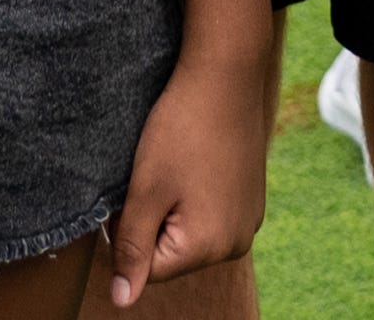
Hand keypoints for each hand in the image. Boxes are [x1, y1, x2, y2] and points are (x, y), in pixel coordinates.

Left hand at [102, 48, 268, 304]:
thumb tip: (122, 300)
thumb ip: (131, 248)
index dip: (131, 230)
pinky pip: (210, 214)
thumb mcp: (145, 190)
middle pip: (172, 252)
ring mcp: (248, 220)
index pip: (149, 268)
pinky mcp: (251, 199)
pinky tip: (195, 161)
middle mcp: (236, 242)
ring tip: (178, 164)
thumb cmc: (182, 129)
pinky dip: (195, 195)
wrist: (226, 75)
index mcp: (210, 246)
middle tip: (157, 173)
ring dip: (174, 207)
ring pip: (189, 232)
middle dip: (154, 220)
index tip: (139, 188)